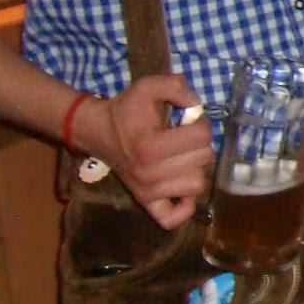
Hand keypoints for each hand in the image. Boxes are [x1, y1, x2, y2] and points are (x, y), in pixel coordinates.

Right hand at [75, 73, 213, 228]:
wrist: (99, 131)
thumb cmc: (127, 109)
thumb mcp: (148, 86)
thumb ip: (176, 85)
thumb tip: (197, 104)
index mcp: (152, 145)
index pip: (203, 136)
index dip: (200, 122)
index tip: (186, 120)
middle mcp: (150, 173)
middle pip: (204, 159)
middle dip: (199, 143)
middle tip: (183, 138)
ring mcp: (148, 191)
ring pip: (197, 184)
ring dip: (194, 168)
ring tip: (181, 157)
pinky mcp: (146, 203)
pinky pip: (173, 218)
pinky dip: (183, 207)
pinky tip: (181, 186)